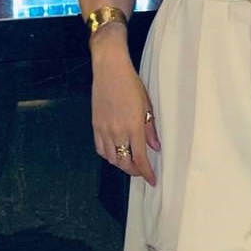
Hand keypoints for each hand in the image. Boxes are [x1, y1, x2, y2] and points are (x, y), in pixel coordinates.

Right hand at [91, 39, 160, 185]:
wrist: (110, 70)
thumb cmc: (131, 84)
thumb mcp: (146, 105)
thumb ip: (150, 128)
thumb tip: (155, 147)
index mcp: (133, 127)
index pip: (140, 158)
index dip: (146, 173)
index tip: (152, 180)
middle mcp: (117, 132)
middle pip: (124, 162)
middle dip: (134, 170)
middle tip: (142, 170)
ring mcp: (104, 130)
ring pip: (111, 158)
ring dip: (121, 163)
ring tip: (130, 161)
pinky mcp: (95, 125)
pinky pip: (100, 149)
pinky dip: (109, 155)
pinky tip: (115, 152)